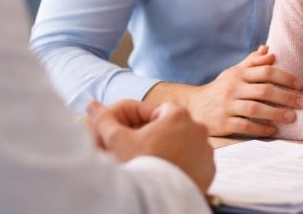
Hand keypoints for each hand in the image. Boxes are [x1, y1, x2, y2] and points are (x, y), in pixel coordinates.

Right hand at [86, 100, 214, 194]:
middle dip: (161, 135)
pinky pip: (197, 162)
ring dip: (175, 150)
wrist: (158, 198)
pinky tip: (171, 172)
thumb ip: (105, 119)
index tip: (137, 135)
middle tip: (146, 151)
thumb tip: (91, 104)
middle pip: (175, 127)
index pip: (159, 110)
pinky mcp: (211, 169)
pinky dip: (186, 165)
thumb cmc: (139, 165)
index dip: (145, 122)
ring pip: (187, 144)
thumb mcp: (117, 140)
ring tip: (157, 163)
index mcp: (178, 114)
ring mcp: (207, 150)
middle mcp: (198, 129)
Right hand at [185, 46, 302, 136]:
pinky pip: (245, 125)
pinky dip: (260, 128)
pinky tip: (273, 130)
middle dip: (286, 97)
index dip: (285, 78)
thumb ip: (252, 62)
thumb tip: (269, 50)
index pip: (265, 72)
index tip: (300, 86)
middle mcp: (233, 88)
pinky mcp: (223, 123)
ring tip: (292, 118)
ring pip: (256, 109)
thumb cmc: (220, 89)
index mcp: (238, 74)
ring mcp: (227, 106)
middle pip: (264, 91)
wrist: (194, 107)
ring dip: (276, 114)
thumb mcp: (233, 73)